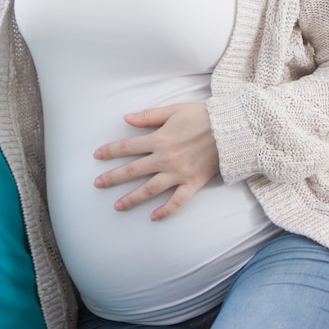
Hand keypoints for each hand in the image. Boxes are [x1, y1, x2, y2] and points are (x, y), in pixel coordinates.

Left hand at [93, 102, 219, 220]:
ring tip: (117, 206)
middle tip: (97, 184)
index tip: (96, 156)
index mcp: (158, 139)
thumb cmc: (202, 116)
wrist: (232, 129)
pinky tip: (153, 218)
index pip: (127, 147)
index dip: (110, 151)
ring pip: (150, 189)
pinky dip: (165, 210)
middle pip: (133, 170)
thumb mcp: (173, 110)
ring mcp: (178, 173)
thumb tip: (126, 118)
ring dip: (132, 198)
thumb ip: (148, 116)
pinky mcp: (192, 183)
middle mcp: (164, 159)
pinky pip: (177, 201)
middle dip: (113, 178)